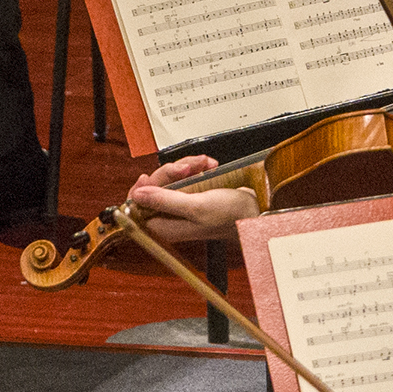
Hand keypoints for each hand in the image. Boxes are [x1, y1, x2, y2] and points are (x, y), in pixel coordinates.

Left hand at [128, 153, 257, 238]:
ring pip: (170, 177)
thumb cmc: (231, 215)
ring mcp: (181, 204)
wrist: (256, 208)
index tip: (149, 177)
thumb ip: (164, 201)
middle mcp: (170, 216)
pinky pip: (184, 174)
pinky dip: (196, 166)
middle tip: (187, 169)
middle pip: (153, 186)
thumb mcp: (196, 206)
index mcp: (165, 226)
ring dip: (187, 165)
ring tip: (204, 165)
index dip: (140, 190)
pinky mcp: (192, 193)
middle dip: (171, 172)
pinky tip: (208, 167)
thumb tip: (138, 195)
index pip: (136, 207)